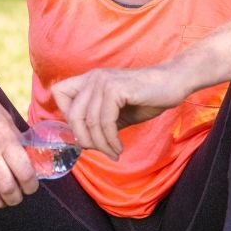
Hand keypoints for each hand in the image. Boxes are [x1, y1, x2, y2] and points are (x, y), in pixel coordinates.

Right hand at [0, 67, 36, 209]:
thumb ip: (13, 140)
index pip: (24, 172)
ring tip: (2, 201)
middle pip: (6, 187)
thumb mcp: (5, 117)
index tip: (32, 187)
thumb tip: (25, 161)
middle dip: (15, 198)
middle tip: (18, 197)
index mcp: (4, 137)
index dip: (31, 186)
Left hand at [50, 65, 186, 160]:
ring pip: (90, 122)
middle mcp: (93, 78)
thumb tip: (83, 142)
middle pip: (73, 115)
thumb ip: (98, 121)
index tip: (84, 132)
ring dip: (102, 144)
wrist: (173, 82)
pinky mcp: (116, 89)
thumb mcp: (116, 111)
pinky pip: (105, 122)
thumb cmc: (147, 97)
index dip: (66, 115)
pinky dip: (111, 140)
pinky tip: (118, 146)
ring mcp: (103, 82)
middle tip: (100, 151)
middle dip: (85, 139)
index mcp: (89, 79)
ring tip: (113, 153)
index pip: (58, 93)